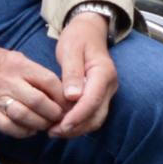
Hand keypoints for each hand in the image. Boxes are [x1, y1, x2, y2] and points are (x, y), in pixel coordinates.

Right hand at [0, 40, 67, 137]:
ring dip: (40, 124)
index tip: (68, 103)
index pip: (49, 81)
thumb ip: (36, 72)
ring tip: (46, 125)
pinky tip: (30, 130)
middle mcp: (10, 82)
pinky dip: (23, 132)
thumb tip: (60, 89)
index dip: (62, 95)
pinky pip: (9, 127)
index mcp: (20, 66)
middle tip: (60, 118)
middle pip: (40, 102)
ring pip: (25, 116)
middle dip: (54, 114)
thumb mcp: (17, 58)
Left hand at [53, 11, 117, 136]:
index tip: (61, 125)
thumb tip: (72, 97)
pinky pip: (92, 115)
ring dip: (77, 128)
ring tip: (54, 131)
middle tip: (53, 132)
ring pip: (95, 119)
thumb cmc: (78, 37)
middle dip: (76, 127)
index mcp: (104, 72)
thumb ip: (72, 72)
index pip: (93, 100)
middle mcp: (109, 85)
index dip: (77, 116)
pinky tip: (60, 124)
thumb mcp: (70, 49)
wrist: (89, 31)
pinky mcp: (100, 96)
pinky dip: (78, 123)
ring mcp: (107, 92)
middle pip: (96, 115)